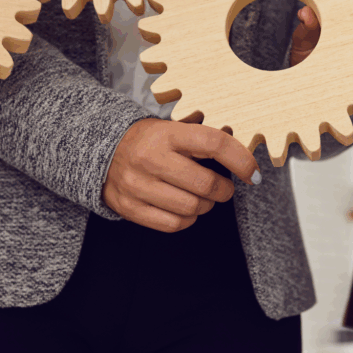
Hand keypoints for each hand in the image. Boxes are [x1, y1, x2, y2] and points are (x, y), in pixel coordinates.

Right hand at [103, 119, 261, 232]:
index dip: (241, 160)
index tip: (252, 173)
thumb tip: (241, 156)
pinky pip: (173, 224)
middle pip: (206, 184)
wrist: (99, 149)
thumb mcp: (171, 128)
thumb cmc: (146, 140)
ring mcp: (138, 185)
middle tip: (224, 188)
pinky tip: (186, 209)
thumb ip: (201, 140)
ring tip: (201, 197)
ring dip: (205, 206)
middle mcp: (150, 159)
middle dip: (224, 190)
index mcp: (166, 134)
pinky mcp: (129, 207)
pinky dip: (187, 220)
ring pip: (192, 208)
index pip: (214, 144)